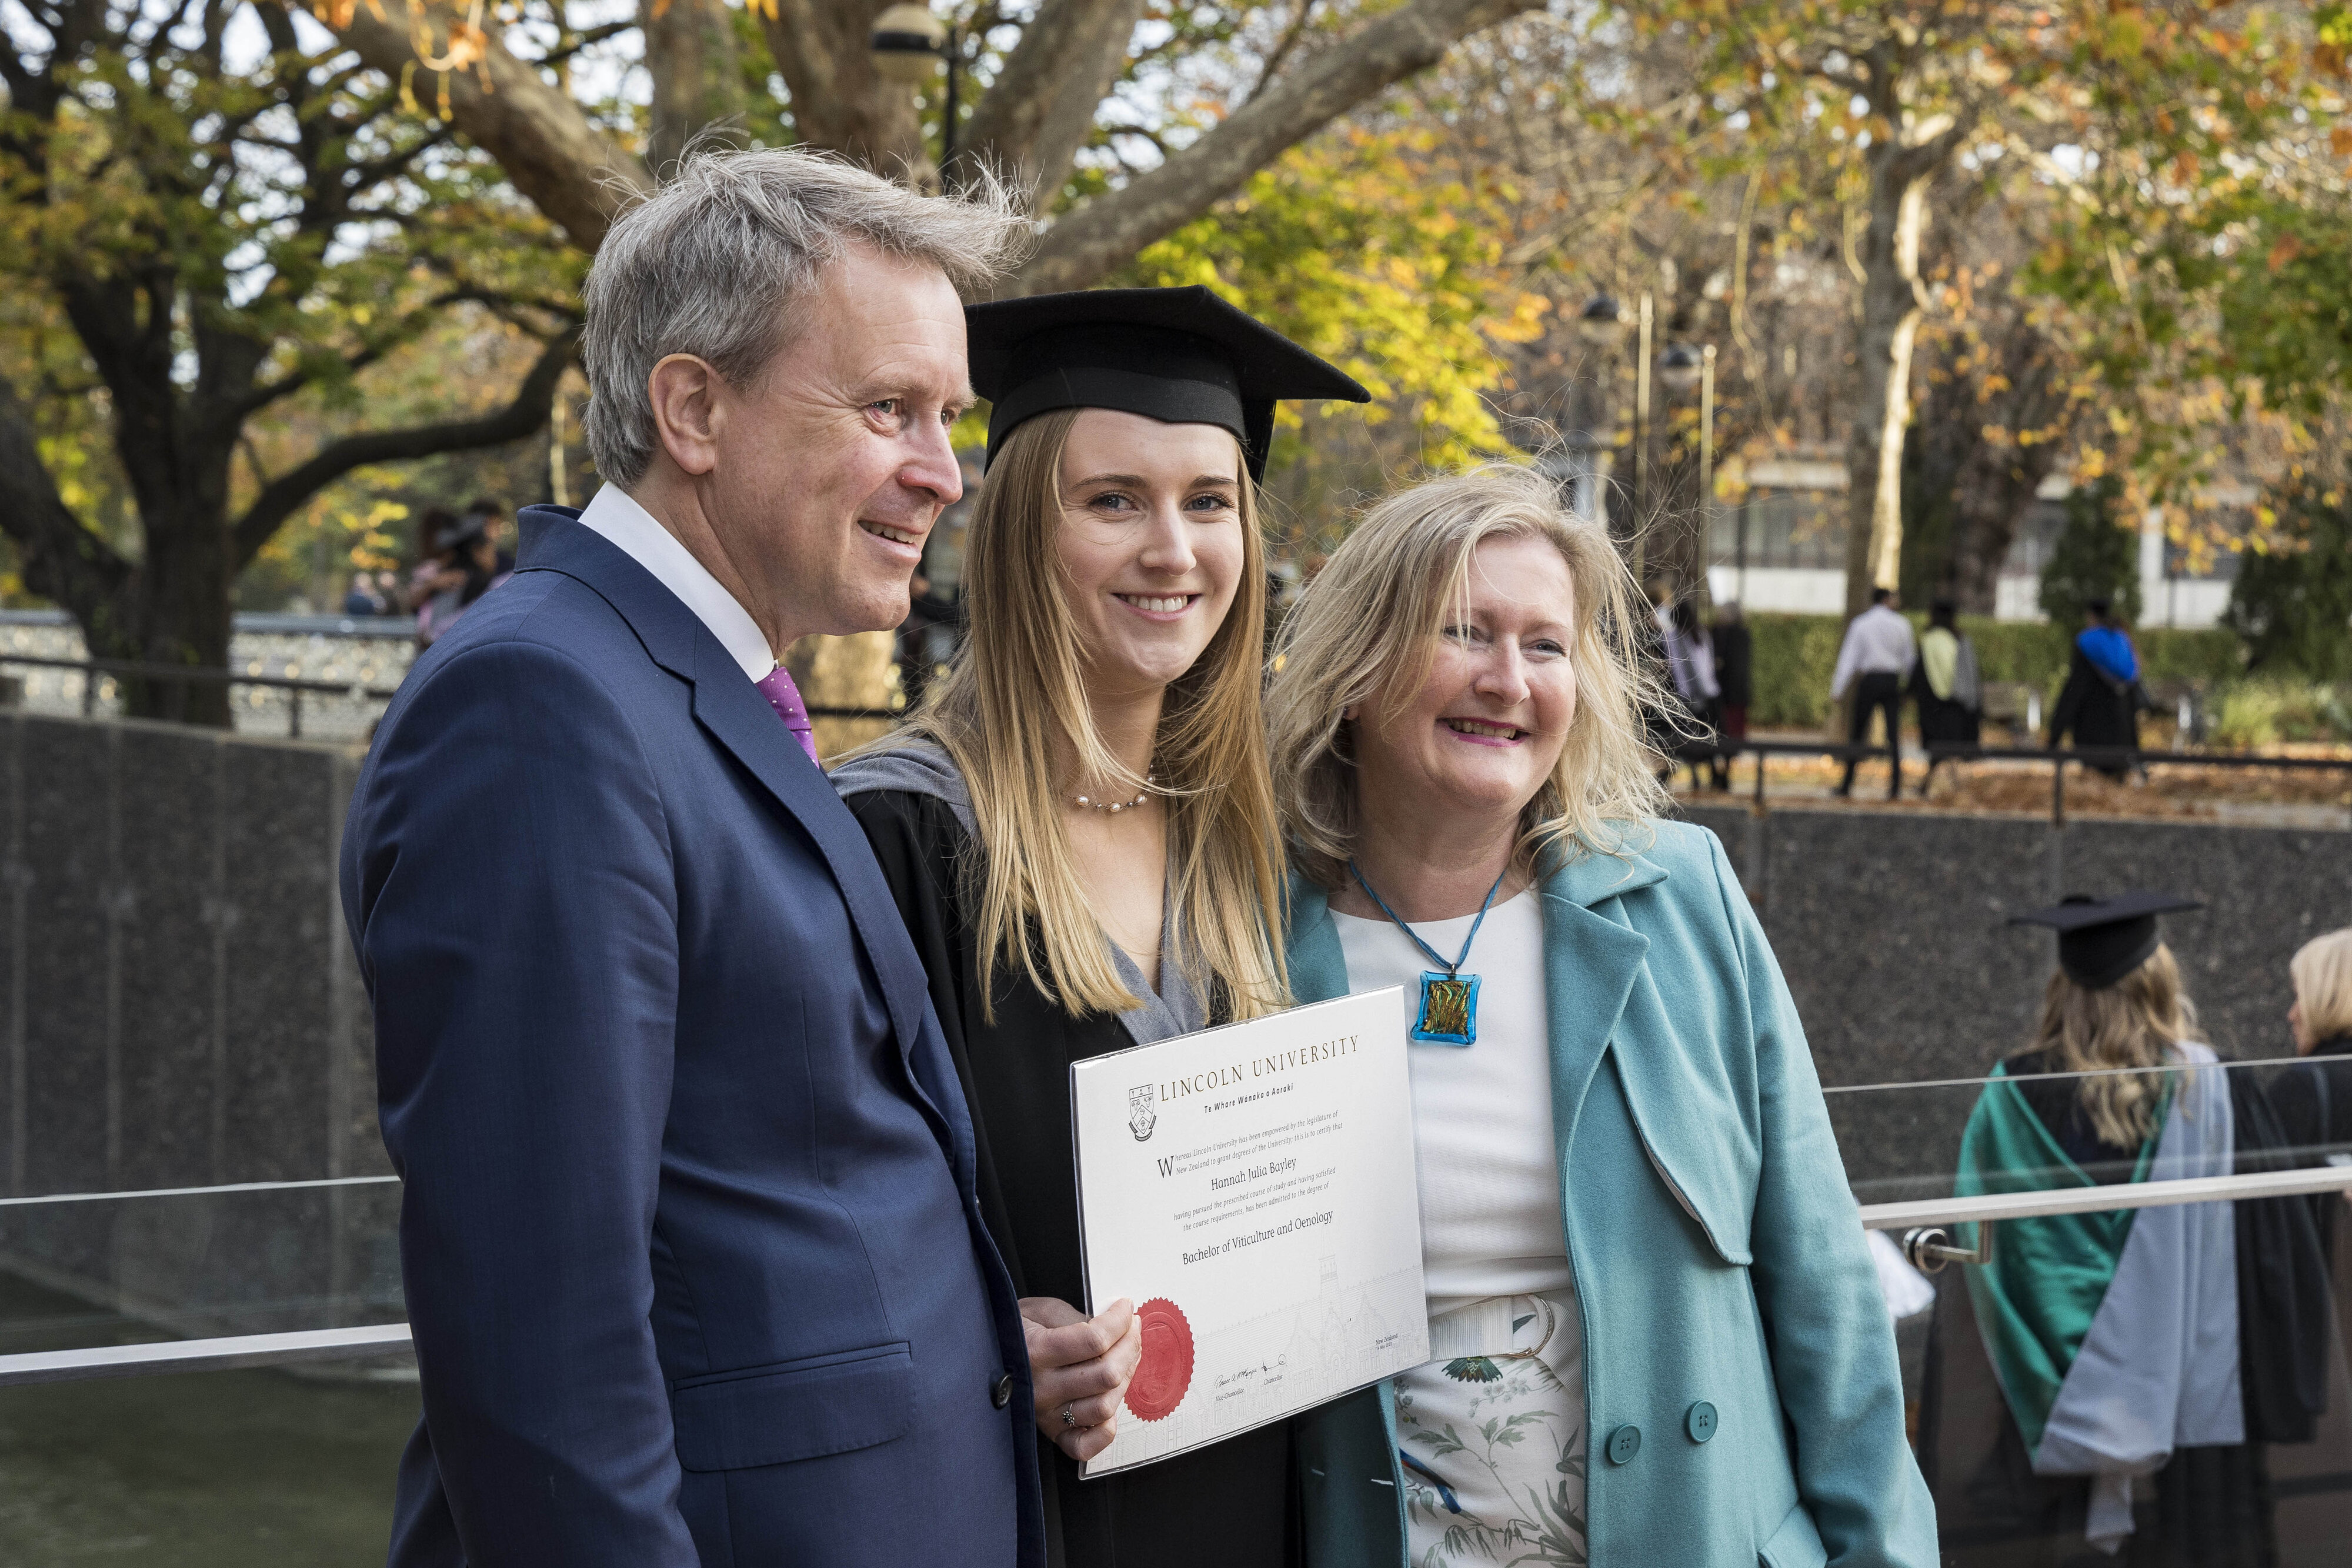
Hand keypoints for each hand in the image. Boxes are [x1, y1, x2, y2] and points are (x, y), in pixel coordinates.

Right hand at [1020, 1295, 1140, 1462]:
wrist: (986, 1356)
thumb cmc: (1016, 1332)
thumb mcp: (1041, 1311)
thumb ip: (1077, 1318)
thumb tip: (1115, 1325)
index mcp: (1034, 1351)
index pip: (1092, 1340)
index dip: (1119, 1320)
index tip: (1125, 1306)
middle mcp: (1040, 1388)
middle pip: (1106, 1374)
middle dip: (1129, 1344)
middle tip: (1131, 1328)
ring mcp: (1047, 1415)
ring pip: (1105, 1406)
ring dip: (1126, 1377)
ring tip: (1125, 1356)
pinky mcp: (1053, 1434)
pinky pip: (1087, 1444)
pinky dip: (1107, 1427)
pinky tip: (1110, 1398)